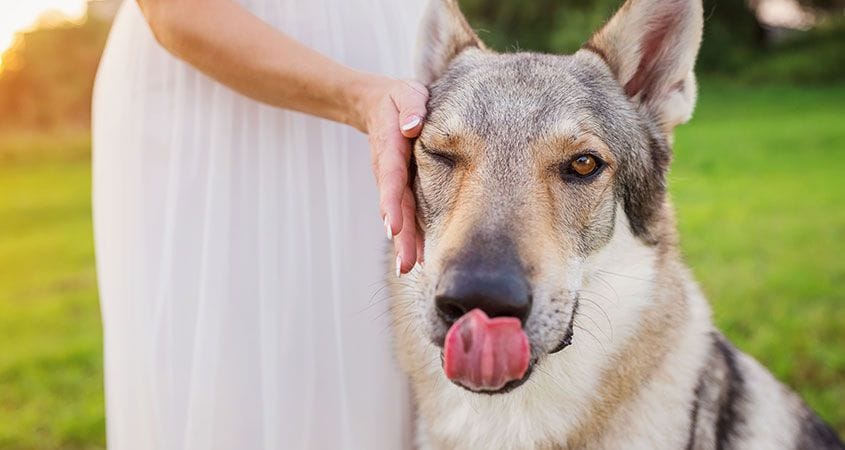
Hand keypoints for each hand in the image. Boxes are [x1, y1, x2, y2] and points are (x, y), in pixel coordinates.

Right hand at [354, 77, 428, 275]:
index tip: (392, 226)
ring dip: (404, 241)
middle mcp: (388, 169)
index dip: (391, 203)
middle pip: (394, 205)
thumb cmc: (400, 98)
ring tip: (409, 269)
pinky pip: (405, 212)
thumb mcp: (407, 93)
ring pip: (399, 213)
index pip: (391, 177)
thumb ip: (411, 106)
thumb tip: (413, 126)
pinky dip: (410, 234)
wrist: (377, 104)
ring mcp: (392, 180)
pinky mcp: (399, 186)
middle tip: (405, 265)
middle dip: (400, 235)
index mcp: (391, 147)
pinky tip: (417, 257)